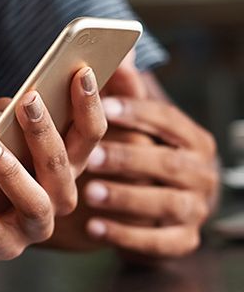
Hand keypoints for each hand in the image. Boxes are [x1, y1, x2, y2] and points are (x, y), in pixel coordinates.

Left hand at [0, 67, 106, 267]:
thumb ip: (1, 115)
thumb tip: (6, 109)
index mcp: (65, 166)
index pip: (89, 135)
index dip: (89, 105)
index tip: (82, 71)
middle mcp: (59, 197)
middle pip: (63, 164)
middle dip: (46, 131)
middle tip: (30, 100)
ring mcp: (35, 226)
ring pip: (33, 198)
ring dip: (9, 168)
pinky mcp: (5, 246)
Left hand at [83, 95, 217, 257]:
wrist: (162, 213)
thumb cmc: (144, 160)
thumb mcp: (137, 130)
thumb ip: (128, 95)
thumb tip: (122, 49)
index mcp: (193, 140)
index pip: (168, 120)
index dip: (137, 113)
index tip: (102, 107)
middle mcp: (202, 173)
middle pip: (169, 163)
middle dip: (129, 159)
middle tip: (92, 158)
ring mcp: (197, 209)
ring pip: (166, 203)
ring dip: (127, 198)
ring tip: (90, 194)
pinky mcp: (183, 241)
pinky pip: (158, 242)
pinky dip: (126, 236)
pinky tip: (94, 229)